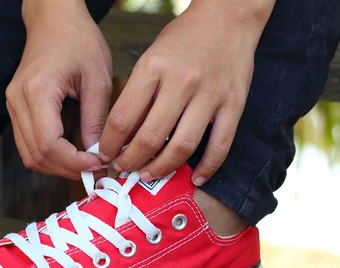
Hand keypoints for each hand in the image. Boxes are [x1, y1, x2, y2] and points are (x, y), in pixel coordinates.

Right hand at [6, 0, 111, 178]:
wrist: (54, 19)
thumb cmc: (78, 40)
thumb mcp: (97, 79)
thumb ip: (96, 120)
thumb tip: (99, 155)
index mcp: (38, 91)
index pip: (49, 144)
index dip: (74, 163)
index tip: (98, 164)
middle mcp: (18, 101)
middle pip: (36, 155)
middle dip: (67, 170)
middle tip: (95, 171)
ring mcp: (13, 105)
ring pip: (29, 155)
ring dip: (57, 167)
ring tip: (85, 165)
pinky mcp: (16, 108)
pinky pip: (28, 144)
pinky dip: (49, 156)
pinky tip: (71, 154)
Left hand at [100, 0, 273, 184]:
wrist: (228, 17)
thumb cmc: (182, 40)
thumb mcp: (150, 59)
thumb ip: (136, 95)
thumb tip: (119, 137)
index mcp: (153, 68)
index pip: (122, 118)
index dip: (109, 145)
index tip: (105, 155)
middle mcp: (181, 81)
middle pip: (149, 137)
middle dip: (131, 161)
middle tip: (123, 169)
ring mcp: (210, 94)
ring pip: (182, 146)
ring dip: (161, 168)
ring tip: (148, 174)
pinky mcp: (234, 104)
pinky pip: (220, 146)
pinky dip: (208, 168)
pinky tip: (195, 178)